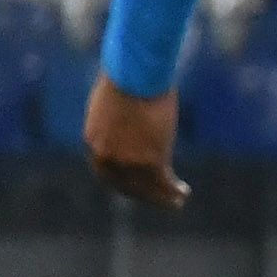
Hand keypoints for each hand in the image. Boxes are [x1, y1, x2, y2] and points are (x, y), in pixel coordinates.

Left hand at [83, 77, 188, 209]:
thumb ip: (116, 119)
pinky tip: (183, 191)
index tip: (137, 185)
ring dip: (161, 197)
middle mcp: (106, 157)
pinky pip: (162, 182)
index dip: (122, 181)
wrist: (136, 75)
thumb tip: (129, 118)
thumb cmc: (128, 77)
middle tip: (158, 199)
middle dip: (143, 194)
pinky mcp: (149, 161)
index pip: (105, 171)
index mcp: (93, 141)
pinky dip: (172, 190)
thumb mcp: (113, 101)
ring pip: (145, 188)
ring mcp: (127, 161)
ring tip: (177, 200)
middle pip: (124, 185)